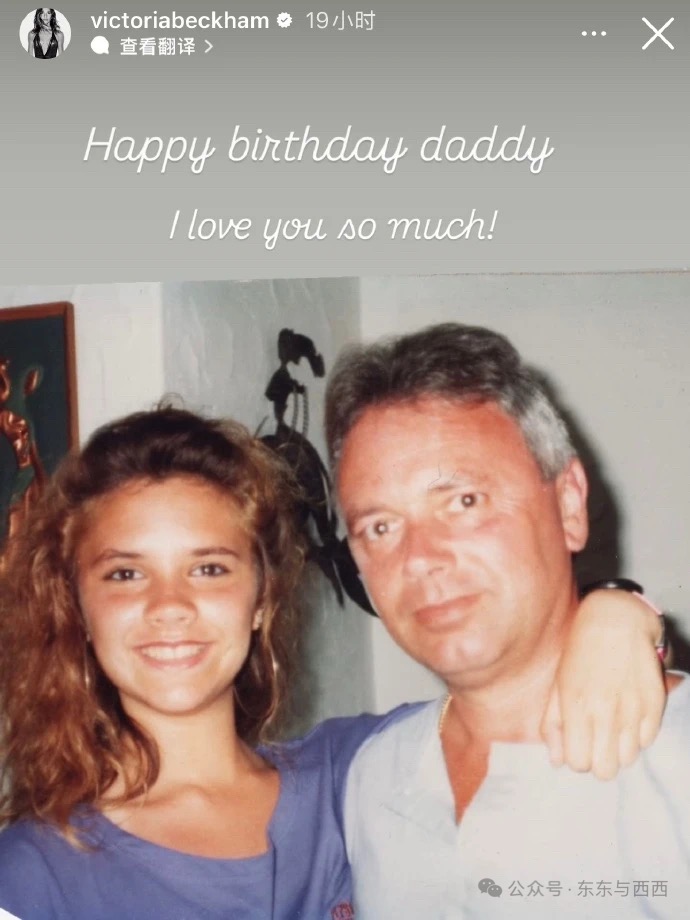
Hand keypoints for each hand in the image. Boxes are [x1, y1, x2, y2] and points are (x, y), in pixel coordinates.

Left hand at [541, 589, 665, 779]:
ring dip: (618, 748)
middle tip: (595, 740)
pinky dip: (637, 734)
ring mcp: (633, 709)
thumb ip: (552, 724)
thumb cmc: (580, 652)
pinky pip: (647, 741)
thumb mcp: (557, 684)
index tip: (577, 743)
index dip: (576, 758)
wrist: (616, 621)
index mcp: (576, 707)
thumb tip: (557, 761)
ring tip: (612, 725)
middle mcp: (606, 712)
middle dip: (598, 760)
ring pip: (628, 760)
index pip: (577, 763)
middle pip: (605, 771)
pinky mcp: (655, 704)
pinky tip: (628, 713)